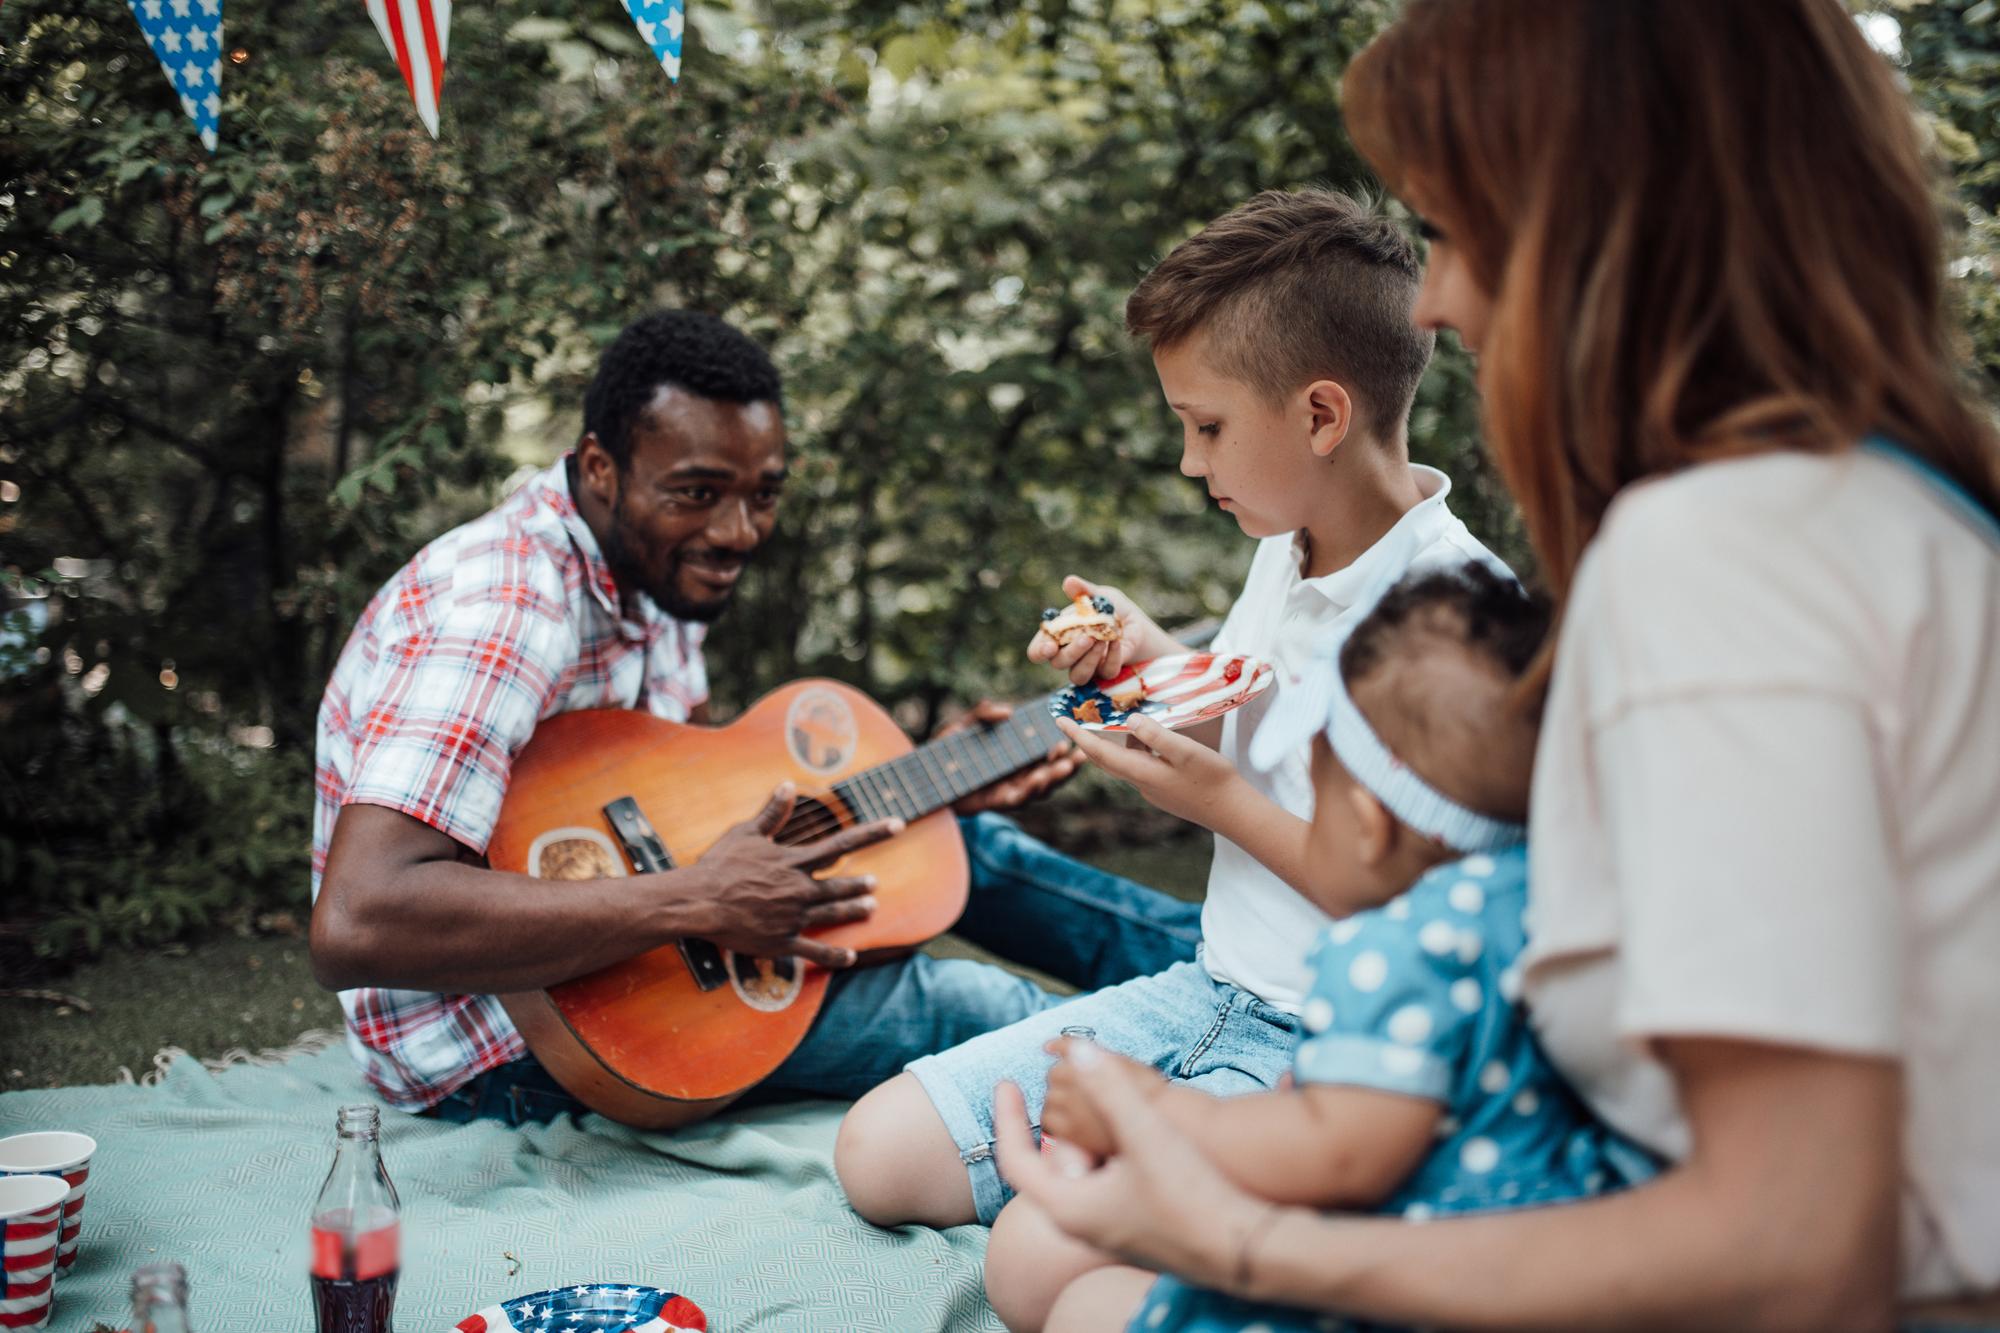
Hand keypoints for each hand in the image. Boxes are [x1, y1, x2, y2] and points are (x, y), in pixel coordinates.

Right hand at [691, 783, 899, 967]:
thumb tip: (787, 785)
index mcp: (794, 861)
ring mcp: (794, 917)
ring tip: (871, 908)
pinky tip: (851, 957)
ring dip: (854, 910)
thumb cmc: (720, 866)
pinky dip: (835, 955)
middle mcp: (800, 889)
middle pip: (840, 885)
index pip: (842, 844)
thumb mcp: (746, 833)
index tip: (898, 824)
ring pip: (833, 913)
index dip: (873, 833)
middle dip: (860, 884)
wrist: (700, 903)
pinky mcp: (783, 941)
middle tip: (874, 884)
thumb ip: (772, 812)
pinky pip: (815, 950)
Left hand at [946, 699, 1080, 813]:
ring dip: (1053, 779)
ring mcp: (1009, 789)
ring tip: (1063, 767)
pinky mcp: (996, 802)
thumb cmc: (947, 748)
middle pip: (1050, 773)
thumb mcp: (965, 725)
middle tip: (1078, 756)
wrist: (924, 774)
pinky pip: (1018, 799)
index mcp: (1017, 756)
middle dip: (1066, 766)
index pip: (1046, 754)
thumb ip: (983, 714)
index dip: (1062, 749)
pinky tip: (1037, 780)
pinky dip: (1030, 791)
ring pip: (1040, 789)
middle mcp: (1018, 774)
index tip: (1072, 738)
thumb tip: (1008, 710)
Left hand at [993, 1046, 1272, 1292]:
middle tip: (1055, 1086)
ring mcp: (1110, 1230)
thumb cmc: (1192, 1198)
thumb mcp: (1147, 1135)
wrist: (1247, 1250)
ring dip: (1082, 1135)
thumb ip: (1111, 1090)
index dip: (1005, 1119)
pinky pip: (1105, 1183)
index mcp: (1070, 1208)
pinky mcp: (1136, 1228)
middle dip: (1051, 1122)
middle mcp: (1082, 1225)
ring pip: (1081, 1172)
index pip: (1015, 1161)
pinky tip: (1134, 1133)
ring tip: (1096, 1102)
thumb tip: (1078, 1049)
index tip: (1005, 1083)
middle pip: (1049, 1165)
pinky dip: (1106, 1152)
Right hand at [1026, 576, 1181, 685]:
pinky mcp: (1106, 674)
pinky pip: (1104, 673)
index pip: (1039, 651)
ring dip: (1089, 658)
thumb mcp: (1102, 596)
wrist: (1141, 625)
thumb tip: (1069, 581)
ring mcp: (1088, 667)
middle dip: (1071, 651)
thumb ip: (1084, 591)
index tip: (1049, 646)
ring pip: (1077, 675)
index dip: (1039, 651)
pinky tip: (1118, 642)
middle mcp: (1070, 655)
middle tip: (1086, 637)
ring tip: (1102, 639)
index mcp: (1060, 636)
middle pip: (1058, 663)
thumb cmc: (1114, 610)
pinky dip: (1112, 657)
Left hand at [1057, 714, 1247, 829]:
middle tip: (1072, 720)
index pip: (1100, 753)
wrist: (1232, 811)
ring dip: (1112, 744)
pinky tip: (1147, 737)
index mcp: (1142, 773)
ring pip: (1123, 762)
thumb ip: (1156, 736)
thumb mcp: (1185, 751)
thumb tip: (1130, 722)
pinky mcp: (1164, 790)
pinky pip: (1139, 766)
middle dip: (1086, 740)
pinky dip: (1134, 750)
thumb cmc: (1212, 778)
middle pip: (1105, 760)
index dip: (1078, 736)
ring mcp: (1152, 789)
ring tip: (1111, 720)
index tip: (1059, 720)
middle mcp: (1141, 783)